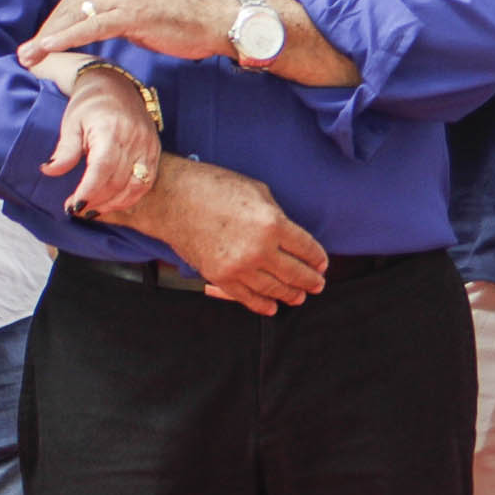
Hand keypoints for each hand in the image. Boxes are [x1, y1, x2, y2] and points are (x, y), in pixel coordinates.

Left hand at [19, 0, 231, 68]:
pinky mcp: (132, 12)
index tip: (38, 43)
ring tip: (29, 56)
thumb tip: (95, 28)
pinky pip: (91, 27)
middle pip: (69, 6)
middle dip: (45, 32)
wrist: (215, 21)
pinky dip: (67, 38)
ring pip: (75, 16)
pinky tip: (49, 48)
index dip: (54, 23)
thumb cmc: (183, 23)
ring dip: (48, 38)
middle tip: (25, 53)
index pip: (76, 0)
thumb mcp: (142, 14)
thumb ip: (116, 16)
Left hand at [42, 68, 160, 220]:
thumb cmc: (90, 104)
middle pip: (118, 181)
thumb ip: (65, 149)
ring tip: (92, 210)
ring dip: (113, 203)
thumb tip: (49, 171)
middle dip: (96, 200)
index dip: (89, 190)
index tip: (73, 205)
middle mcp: (134, 139)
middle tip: (75, 209)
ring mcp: (148, 146)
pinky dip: (130, 197)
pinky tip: (112, 203)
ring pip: (135, 186)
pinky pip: (146, 182)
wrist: (116, 86)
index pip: (102, 168)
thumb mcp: (71, 123)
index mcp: (111, 129)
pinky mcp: (155, 152)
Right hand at [134, 161, 329, 313]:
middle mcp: (259, 250)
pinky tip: (272, 306)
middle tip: (318, 285)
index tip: (322, 264)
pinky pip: (246, 297)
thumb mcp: (258, 192)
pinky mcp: (219, 277)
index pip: (306, 248)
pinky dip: (261, 304)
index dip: (317, 259)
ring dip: (290, 295)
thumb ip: (278, 217)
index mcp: (273, 224)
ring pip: (273, 289)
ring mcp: (238, 267)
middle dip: (310, 281)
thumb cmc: (215, 187)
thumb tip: (290, 238)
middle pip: (295, 273)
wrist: (172, 199)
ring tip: (299, 297)